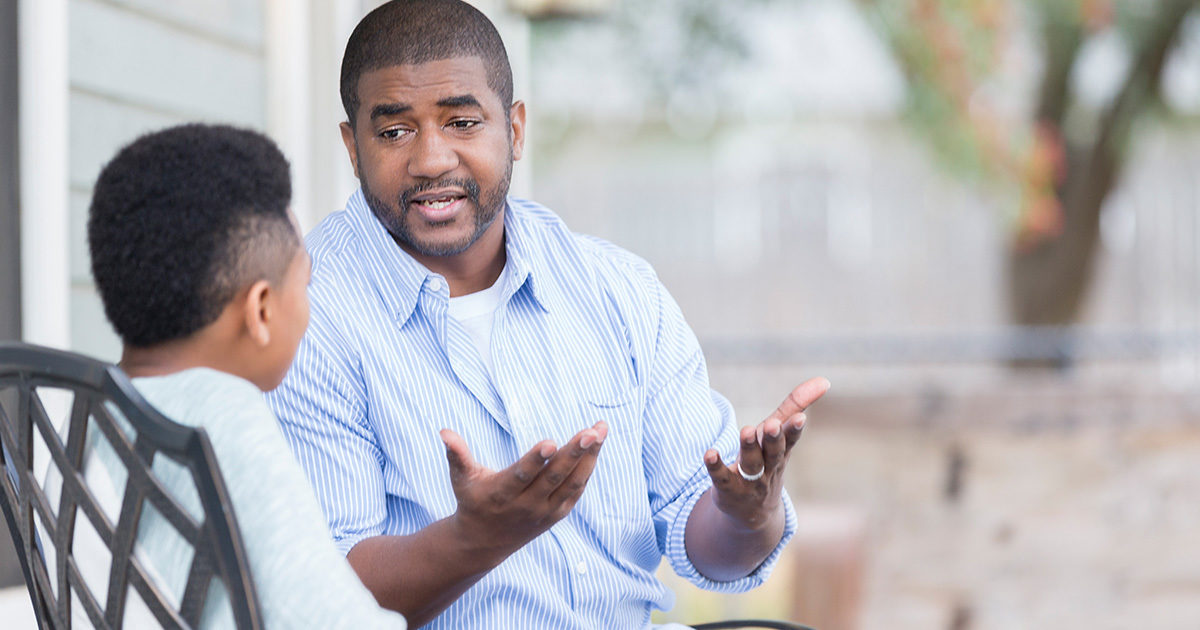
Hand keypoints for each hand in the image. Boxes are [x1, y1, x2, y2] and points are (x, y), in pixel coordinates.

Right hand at [441, 421, 607, 558]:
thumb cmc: (473, 500)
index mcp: (502, 494)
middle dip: (573, 454)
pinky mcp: (557, 513)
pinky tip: (596, 445)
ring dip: (589, 457)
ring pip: (572, 483)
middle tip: (590, 432)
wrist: (485, 542)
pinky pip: (577, 489)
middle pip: (554, 478)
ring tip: (600, 429)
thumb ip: (457, 455)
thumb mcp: (462, 479)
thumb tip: (443, 432)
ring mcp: (545, 511)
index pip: (522, 475)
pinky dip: (587, 468)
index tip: (550, 442)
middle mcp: (527, 505)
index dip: (536, 460)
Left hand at [703, 377, 829, 529]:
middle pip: (772, 453)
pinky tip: (710, 453)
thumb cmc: (768, 462)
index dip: (794, 430)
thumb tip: (824, 380)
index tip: (800, 418)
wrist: (753, 512)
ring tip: (746, 431)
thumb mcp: (780, 435)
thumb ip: (796, 405)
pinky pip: (721, 478)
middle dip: (773, 439)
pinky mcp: (727, 488)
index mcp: (781, 451)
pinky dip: (716, 466)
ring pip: (750, 464)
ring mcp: (748, 480)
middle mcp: (768, 467)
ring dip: (748, 448)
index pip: (790, 440)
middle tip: (771, 424)